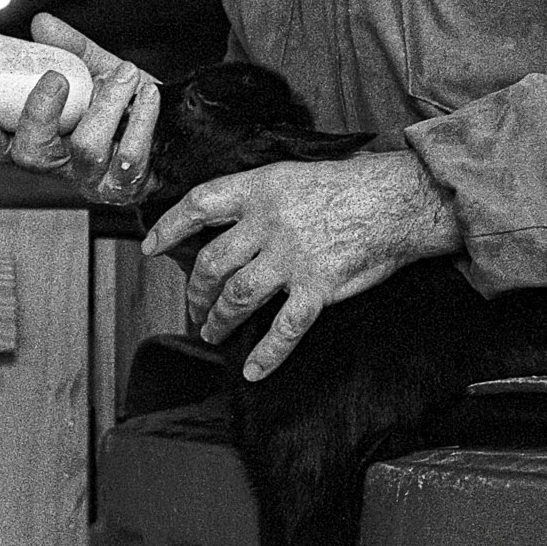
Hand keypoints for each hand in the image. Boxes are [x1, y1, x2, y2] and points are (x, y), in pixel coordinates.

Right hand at [0, 13, 159, 206]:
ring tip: (125, 72)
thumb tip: (42, 23)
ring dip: (105, 104)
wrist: (175, 131)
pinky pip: (130, 154)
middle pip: (33, 155)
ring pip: (86, 148)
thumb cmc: (126, 106)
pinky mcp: (128, 183)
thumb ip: (71, 51)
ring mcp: (94, 180)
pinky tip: (148, 95)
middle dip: (40, 112)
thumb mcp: (96, 73)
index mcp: (44, 143)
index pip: (2, 149)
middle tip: (56, 77)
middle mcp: (62, 167)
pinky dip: (141, 117)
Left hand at [142, 150, 461, 379]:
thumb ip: (257, 199)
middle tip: (192, 307)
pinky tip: (254, 369)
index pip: (199, 205)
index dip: (169, 227)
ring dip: (218, 320)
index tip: (150, 246)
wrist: (396, 200)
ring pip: (237, 296)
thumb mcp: (292, 175)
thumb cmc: (348, 185)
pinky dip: (266, 353)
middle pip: (212, 262)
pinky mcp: (317, 287)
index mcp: (259, 190)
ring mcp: (291, 257)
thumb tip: (225, 223)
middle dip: (195, 292)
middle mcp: (268, 224)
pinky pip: (284, 328)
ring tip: (212, 332)